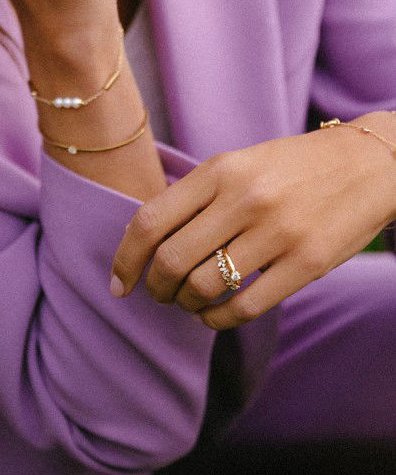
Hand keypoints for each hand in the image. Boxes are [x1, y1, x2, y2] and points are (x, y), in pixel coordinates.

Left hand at [110, 123, 394, 328]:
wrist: (367, 163)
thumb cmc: (291, 166)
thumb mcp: (239, 163)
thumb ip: (197, 196)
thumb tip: (146, 242)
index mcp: (220, 169)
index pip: (150, 220)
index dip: (125, 259)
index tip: (118, 283)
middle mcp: (244, 198)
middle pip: (171, 260)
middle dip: (156, 287)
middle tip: (160, 293)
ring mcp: (277, 232)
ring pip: (205, 288)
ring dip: (187, 304)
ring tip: (190, 302)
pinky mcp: (307, 263)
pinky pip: (245, 308)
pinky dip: (219, 320)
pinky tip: (215, 315)